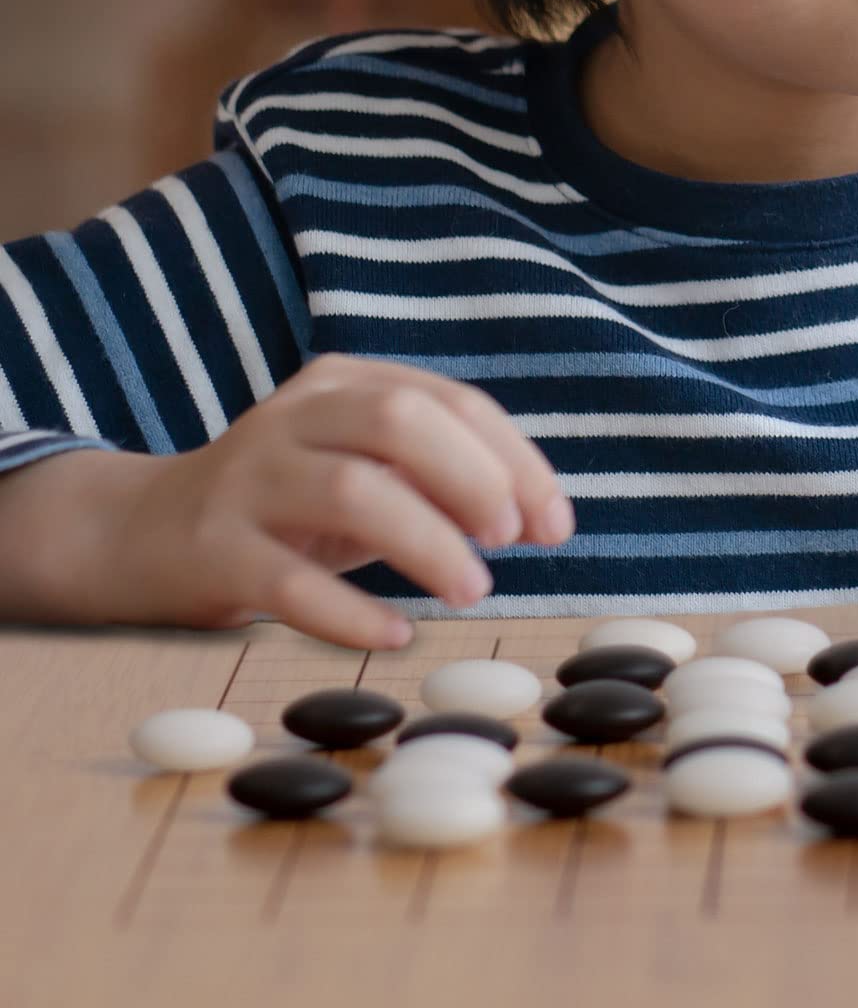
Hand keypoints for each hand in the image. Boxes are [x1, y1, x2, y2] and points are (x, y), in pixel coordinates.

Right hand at [81, 353, 574, 649]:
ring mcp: (247, 480)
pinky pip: (288, 582)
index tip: (556, 524)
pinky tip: (395, 635)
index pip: (448, 402)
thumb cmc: (288, 504)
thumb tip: (537, 516)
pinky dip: (350, 612)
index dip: (514, 460)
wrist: (139, 534)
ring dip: (427, 543)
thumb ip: (438, 478)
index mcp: (342, 384)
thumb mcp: (363, 471)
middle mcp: (292, 417)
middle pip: (398, 421)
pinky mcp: (210, 551)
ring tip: (472, 589)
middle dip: (472, 477)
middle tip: (510, 539)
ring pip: (350, 492)